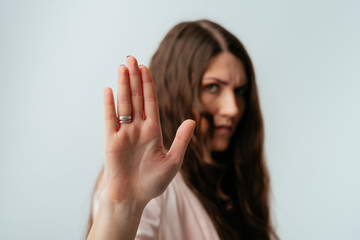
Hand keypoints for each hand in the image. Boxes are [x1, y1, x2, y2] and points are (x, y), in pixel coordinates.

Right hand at [102, 56, 194, 205]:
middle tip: (131, 58)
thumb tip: (192, 120)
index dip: (148, 85)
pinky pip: (109, 120)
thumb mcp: (173, 161)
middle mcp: (138, 128)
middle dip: (134, 78)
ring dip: (122, 86)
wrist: (133, 198)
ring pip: (124, 104)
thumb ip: (182, 140)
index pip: (150, 102)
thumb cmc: (153, 183)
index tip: (145, 68)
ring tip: (122, 67)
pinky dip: (109, 105)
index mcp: (153, 131)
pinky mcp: (111, 142)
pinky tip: (109, 90)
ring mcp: (124, 133)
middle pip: (136, 98)